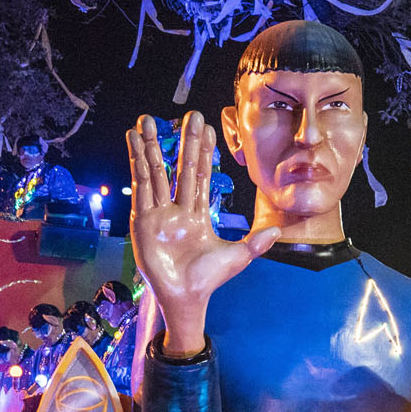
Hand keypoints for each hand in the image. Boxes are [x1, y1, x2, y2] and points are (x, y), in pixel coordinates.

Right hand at [128, 111, 280, 357]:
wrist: (185, 297)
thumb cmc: (208, 280)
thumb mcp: (236, 257)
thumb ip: (255, 243)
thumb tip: (277, 231)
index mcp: (197, 214)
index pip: (200, 176)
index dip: (203, 152)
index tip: (206, 128)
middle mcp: (176, 209)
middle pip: (180, 168)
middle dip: (184, 142)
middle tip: (189, 115)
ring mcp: (158, 213)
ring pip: (155, 172)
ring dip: (150, 146)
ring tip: (146, 120)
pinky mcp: (142, 219)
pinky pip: (140, 186)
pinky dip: (136, 162)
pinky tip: (133, 141)